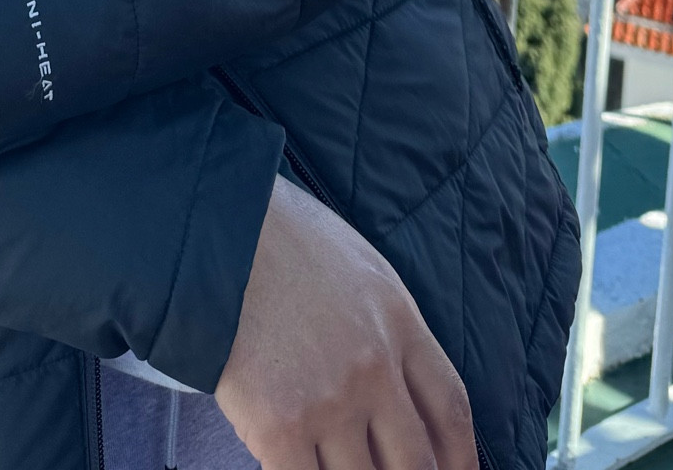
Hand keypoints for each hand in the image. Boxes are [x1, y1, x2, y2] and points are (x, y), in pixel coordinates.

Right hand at [214, 177, 474, 469]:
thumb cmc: (278, 238)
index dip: (461, 462)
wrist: (211, 226)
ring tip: (332, 463)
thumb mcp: (356, 266)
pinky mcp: (280, 425)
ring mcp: (330, 400)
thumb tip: (394, 390)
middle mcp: (375, 367)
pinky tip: (291, 465)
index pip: (451, 412)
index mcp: (399, 321)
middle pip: (415, 462)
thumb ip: (383, 328)